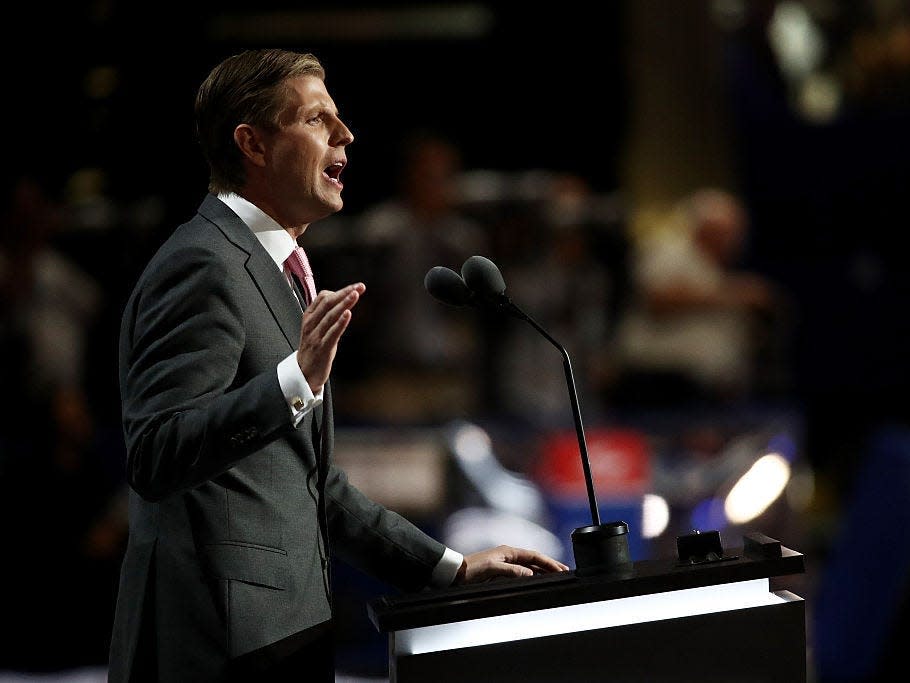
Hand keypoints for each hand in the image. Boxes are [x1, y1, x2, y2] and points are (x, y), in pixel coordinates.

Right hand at [296, 282, 365, 392]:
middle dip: (344, 293)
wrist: (303, 373)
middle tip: (359, 286)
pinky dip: (340, 322)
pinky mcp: (322, 348)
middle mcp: (311, 324)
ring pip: (330, 315)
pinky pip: (332, 333)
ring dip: (344, 303)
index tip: (354, 287)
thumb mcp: (316, 328)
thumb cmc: (313, 348)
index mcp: (309, 317)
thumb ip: (326, 314)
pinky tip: (348, 314)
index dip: (340, 291)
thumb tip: (341, 299)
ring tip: (355, 294)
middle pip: (328, 303)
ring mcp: (316, 336)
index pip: (323, 297)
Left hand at [454, 545, 569, 584]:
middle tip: (565, 572)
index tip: (561, 568)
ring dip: (543, 571)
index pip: (534, 555)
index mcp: (508, 551)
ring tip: (556, 577)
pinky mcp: (502, 572)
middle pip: (534, 560)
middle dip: (550, 565)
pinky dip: (533, 576)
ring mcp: (506, 564)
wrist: (455, 573)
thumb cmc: (471, 569)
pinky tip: (539, 581)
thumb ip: (511, 571)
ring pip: (530, 567)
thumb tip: (530, 573)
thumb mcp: (491, 569)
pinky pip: (522, 573)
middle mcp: (509, 556)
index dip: (549, 562)